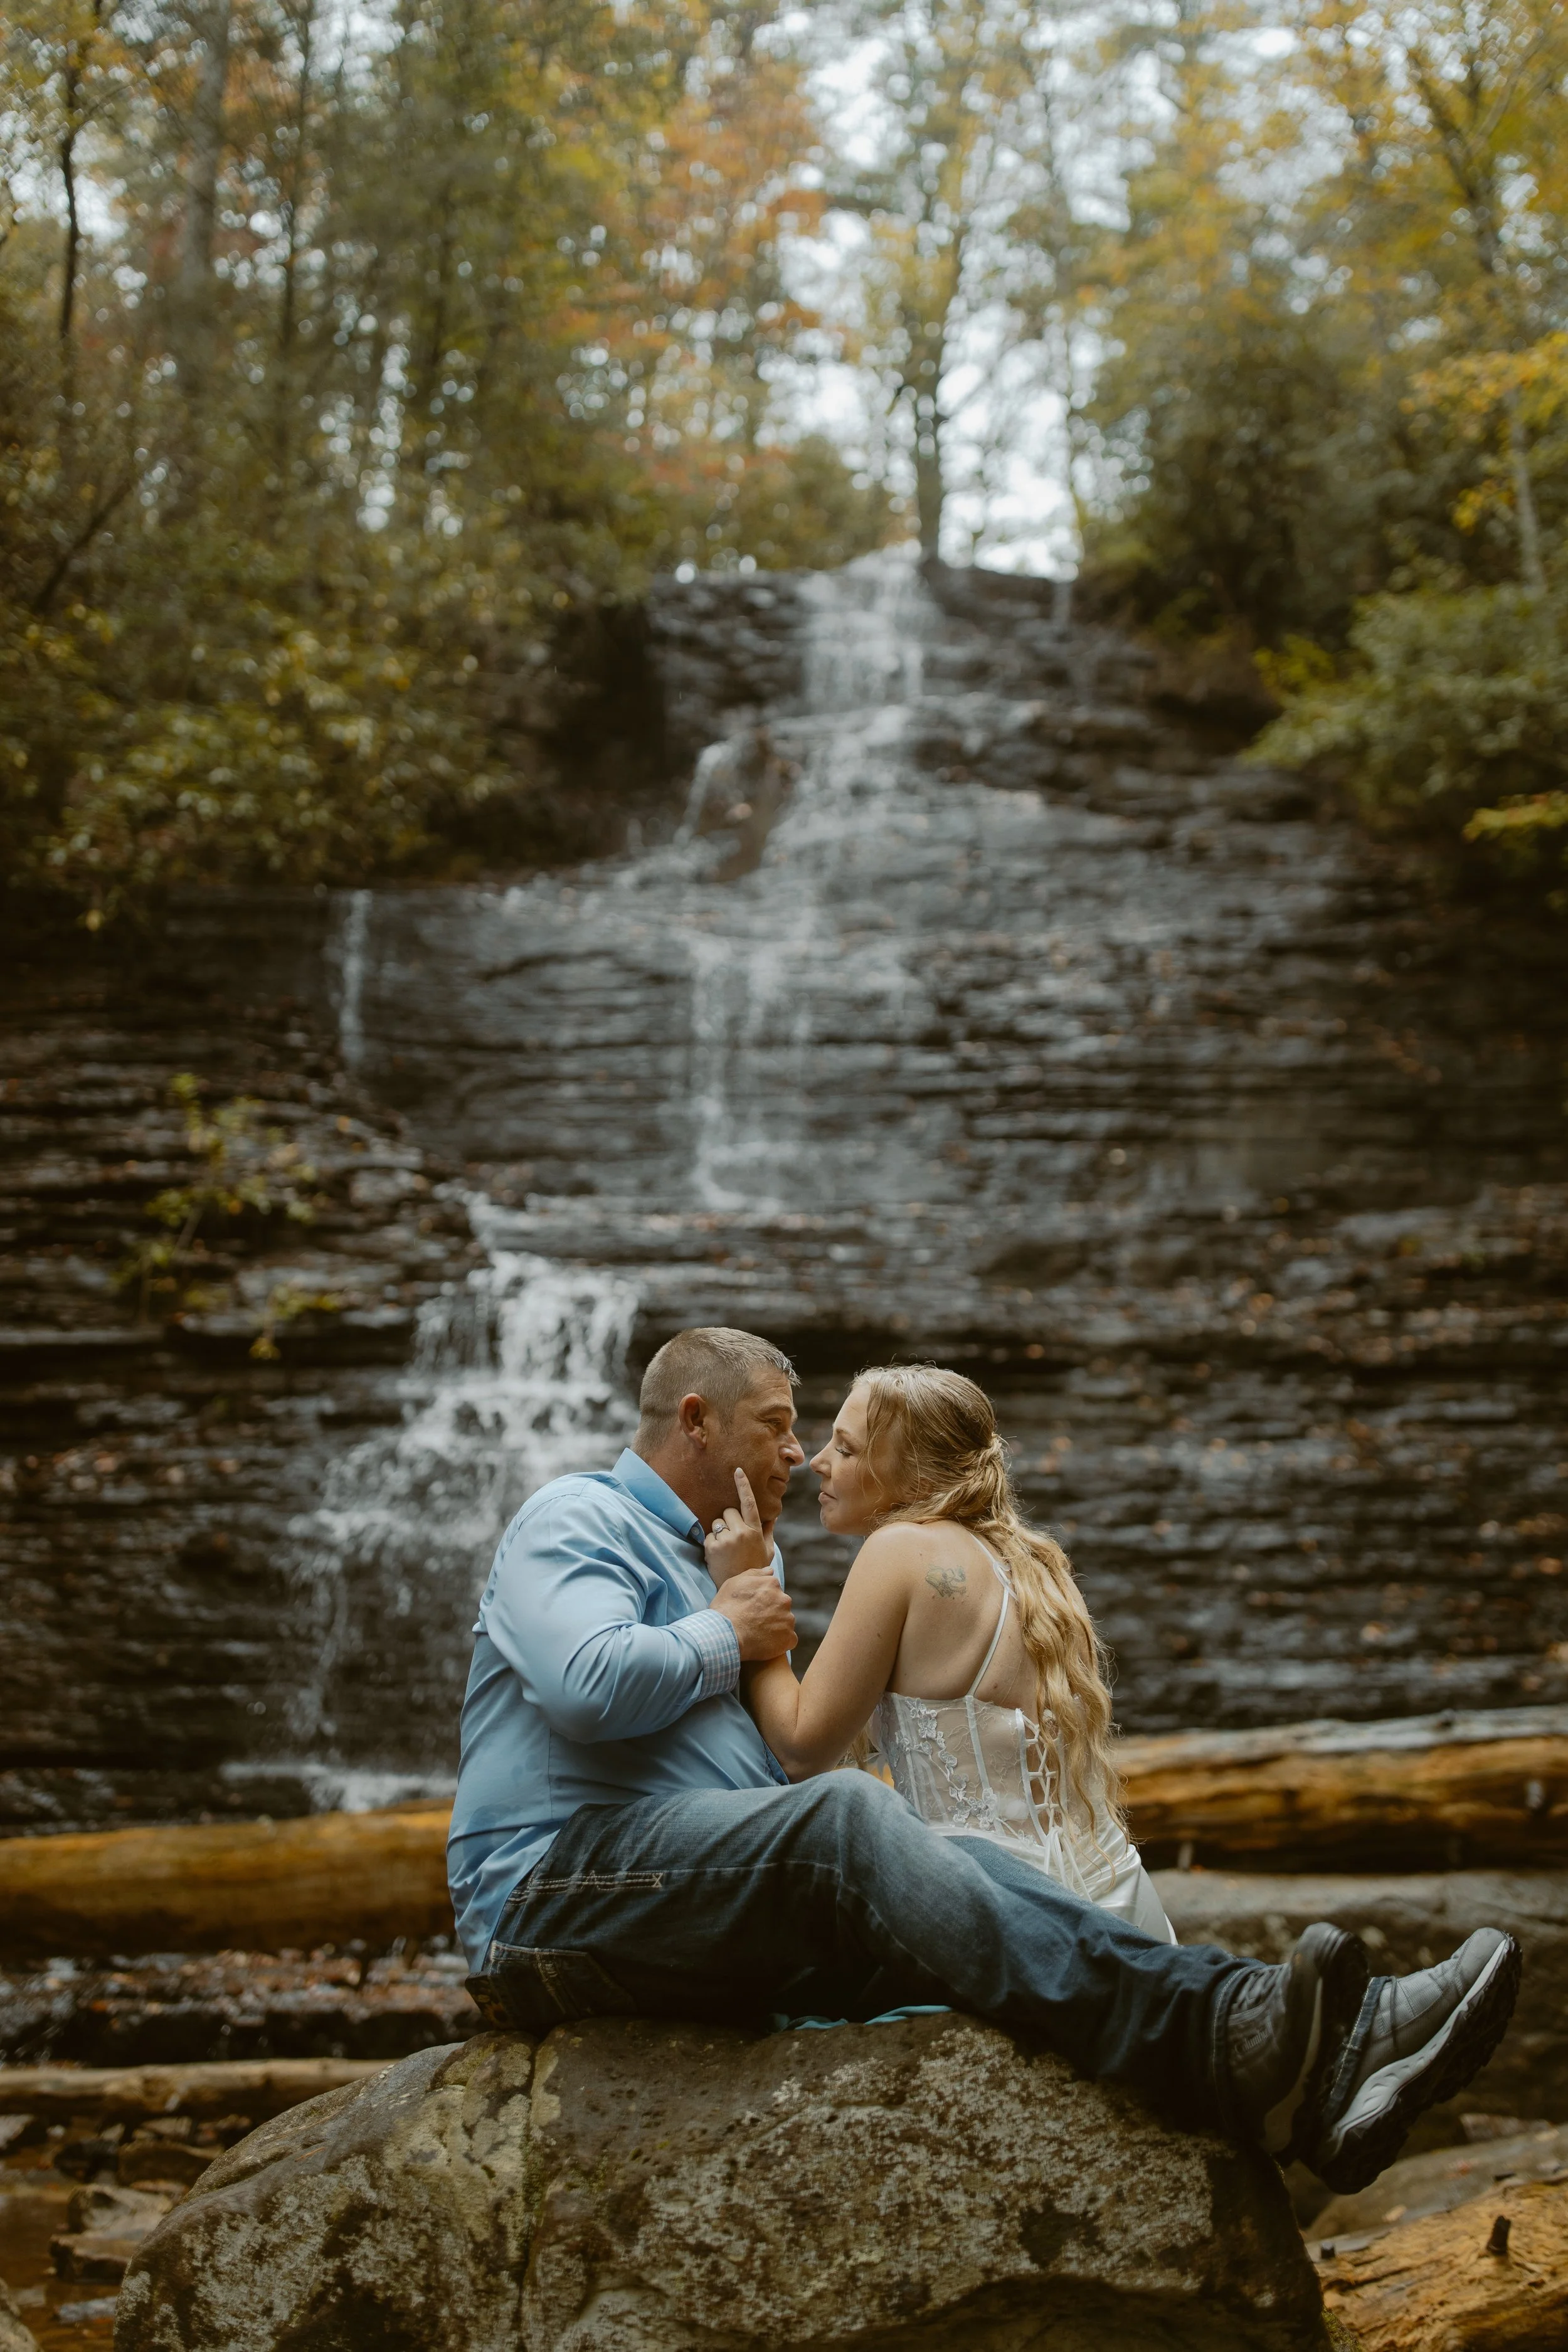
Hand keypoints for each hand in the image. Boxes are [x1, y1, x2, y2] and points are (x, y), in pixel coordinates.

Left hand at [704, 1468, 772, 1585]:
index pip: (749, 1502)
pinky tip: (719, 1555)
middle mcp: (741, 1532)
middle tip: (732, 1537)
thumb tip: (772, 1516)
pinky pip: (709, 1535)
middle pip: (729, 1511)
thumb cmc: (754, 1567)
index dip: (743, 1485)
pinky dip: (711, 1542)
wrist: (740, 1587)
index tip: (737, 1471)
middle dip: (728, 1520)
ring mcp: (726, 1539)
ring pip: (717, 1522)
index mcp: (755, 1530)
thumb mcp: (767, 1549)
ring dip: (719, 1531)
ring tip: (726, 1548)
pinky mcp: (712, 1547)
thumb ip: (767, 1531)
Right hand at [710, 1569, 796, 1662]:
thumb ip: (755, 1574)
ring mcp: (788, 1619)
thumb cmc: (726, 1608)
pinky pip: (788, 1639)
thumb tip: (770, 1570)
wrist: (725, 1635)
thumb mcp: (734, 1583)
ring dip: (775, 1627)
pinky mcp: (789, 1638)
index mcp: (772, 1584)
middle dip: (771, 1612)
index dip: (761, 1601)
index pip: (772, 1591)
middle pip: (781, 1606)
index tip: (751, 1608)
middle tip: (754, 1622)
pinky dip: (779, 1642)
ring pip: (785, 1622)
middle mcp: (784, 1599)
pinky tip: (764, 1644)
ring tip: (758, 1634)